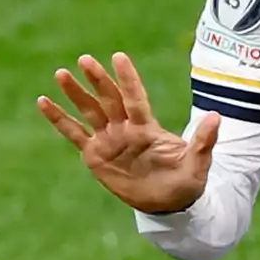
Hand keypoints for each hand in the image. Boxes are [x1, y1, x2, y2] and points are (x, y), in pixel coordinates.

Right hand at [36, 52, 219, 214]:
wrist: (169, 203)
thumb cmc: (186, 180)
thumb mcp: (197, 163)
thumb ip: (204, 141)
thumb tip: (216, 116)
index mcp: (148, 127)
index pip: (135, 98)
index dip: (127, 78)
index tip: (119, 57)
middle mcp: (126, 129)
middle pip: (109, 99)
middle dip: (97, 80)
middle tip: (85, 59)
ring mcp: (109, 140)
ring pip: (89, 111)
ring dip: (76, 93)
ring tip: (61, 73)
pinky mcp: (95, 155)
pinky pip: (73, 134)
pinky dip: (59, 119)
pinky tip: (44, 102)